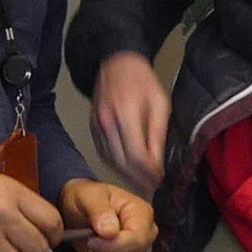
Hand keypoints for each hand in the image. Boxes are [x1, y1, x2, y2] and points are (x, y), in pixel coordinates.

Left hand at [59, 178, 157, 251]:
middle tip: (90, 239)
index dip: (112, 246)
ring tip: (93, 248)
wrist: (80, 211)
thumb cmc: (88, 200)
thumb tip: (110, 231)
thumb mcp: (89, 196)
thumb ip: (99, 211)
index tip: (92, 240)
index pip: (137, 240)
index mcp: (142, 214)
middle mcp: (147, 235)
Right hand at [89, 51, 168, 194]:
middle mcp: (108, 121)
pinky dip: (114, 165)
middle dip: (137, 179)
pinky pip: (102, 152)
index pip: (135, 155)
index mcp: (126, 114)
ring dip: (125, 176)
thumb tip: (157, 163)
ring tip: (141, 183)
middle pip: (121, 162)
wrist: (117, 62)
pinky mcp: (92, 126)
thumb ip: (158, 134)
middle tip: (152, 188)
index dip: (147, 173)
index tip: (159, 180)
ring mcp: (97, 125)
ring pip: (109, 160)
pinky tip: (126, 170)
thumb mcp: (160, 103)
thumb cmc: (142, 80)